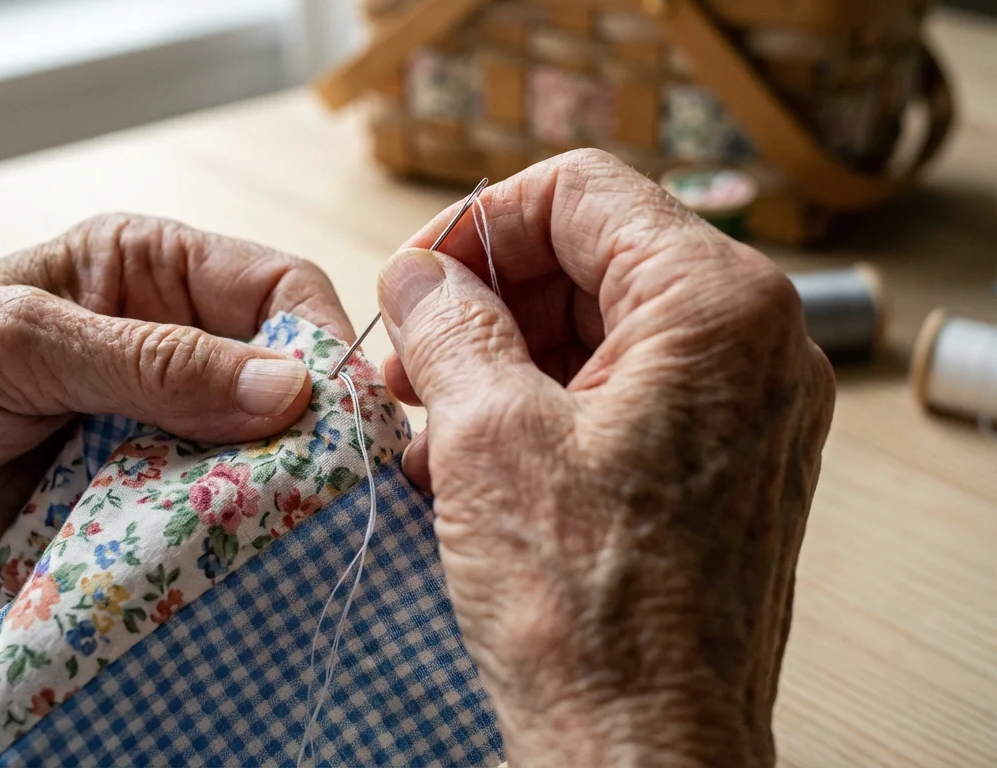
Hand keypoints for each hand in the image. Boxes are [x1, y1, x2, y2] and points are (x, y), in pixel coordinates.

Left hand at [0, 214, 350, 610]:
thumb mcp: (24, 340)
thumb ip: (154, 363)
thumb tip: (286, 388)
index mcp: (144, 273)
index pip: (272, 289)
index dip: (316, 341)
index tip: (340, 407)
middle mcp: (166, 351)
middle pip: (279, 382)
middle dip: (304, 430)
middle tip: (327, 484)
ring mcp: (155, 436)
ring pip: (255, 461)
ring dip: (268, 494)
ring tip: (284, 530)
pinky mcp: (138, 511)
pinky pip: (207, 526)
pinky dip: (223, 545)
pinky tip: (233, 562)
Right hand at [378, 151, 833, 765]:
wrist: (644, 753)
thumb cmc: (586, 613)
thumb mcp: (484, 435)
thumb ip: (448, 321)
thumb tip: (421, 271)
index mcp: (716, 309)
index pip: (583, 190)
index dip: (480, 221)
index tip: (416, 276)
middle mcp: (754, 347)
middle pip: (596, 255)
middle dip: (489, 299)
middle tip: (413, 357)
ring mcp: (743, 411)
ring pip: (603, 328)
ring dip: (505, 358)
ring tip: (430, 424)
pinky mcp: (720, 466)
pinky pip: (623, 395)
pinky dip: (543, 408)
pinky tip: (472, 462)